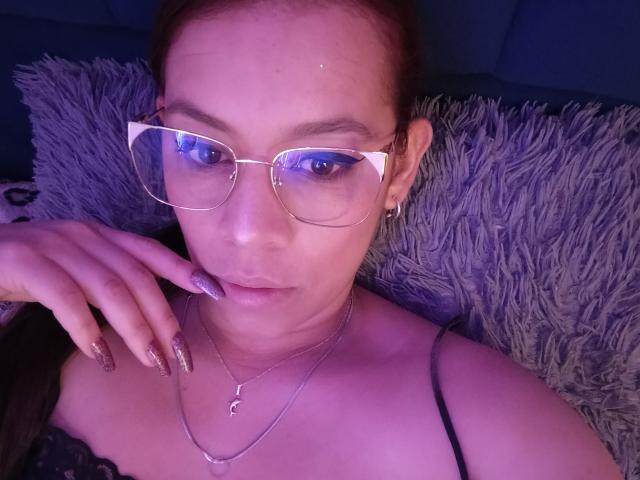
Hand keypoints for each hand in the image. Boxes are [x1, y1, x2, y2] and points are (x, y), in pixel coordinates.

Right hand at [0, 219, 222, 374]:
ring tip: (153, 362)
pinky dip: (88, 330)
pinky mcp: (27, 264)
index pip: (151, 251)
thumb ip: (109, 278)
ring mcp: (56, 247)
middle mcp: (85, 236)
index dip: (185, 270)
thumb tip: (146, 313)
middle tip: (181, 357)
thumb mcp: (76, 266)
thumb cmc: (29, 266)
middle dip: (164, 319)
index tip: (217, 292)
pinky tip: (103, 356)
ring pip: (110, 290)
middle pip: (138, 278)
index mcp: (101, 235)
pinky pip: (67, 300)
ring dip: (137, 330)